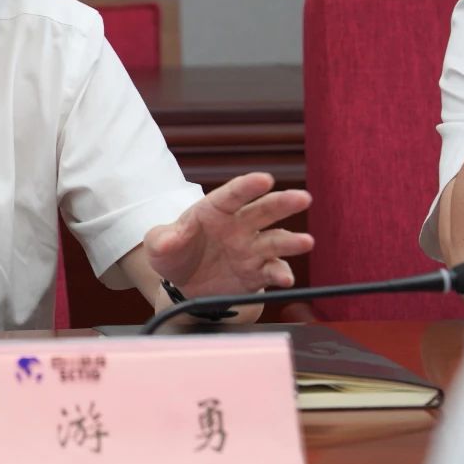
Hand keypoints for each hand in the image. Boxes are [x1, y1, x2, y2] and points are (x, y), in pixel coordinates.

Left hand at [145, 172, 313, 297]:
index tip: (265, 179)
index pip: (232, 195)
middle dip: (283, 203)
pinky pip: (272, 271)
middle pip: (264, 210)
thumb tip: (169, 239)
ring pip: (276, 240)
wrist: (183, 284)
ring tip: (305, 241)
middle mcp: (238, 226)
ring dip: (291, 241)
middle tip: (302, 198)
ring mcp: (250, 249)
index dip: (248, 186)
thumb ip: (162, 239)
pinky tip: (285, 279)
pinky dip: (281, 274)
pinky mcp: (257, 273)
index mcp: (214, 211)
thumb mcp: (158, 245)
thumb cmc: (173, 254)